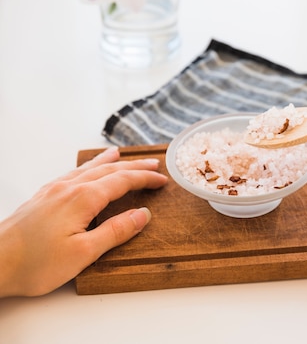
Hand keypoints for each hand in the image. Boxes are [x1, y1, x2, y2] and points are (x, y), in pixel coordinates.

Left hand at [0, 146, 167, 296]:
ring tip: (120, 154)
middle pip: (109, 171)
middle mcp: (68, 188)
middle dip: (133, 167)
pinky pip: (72, 173)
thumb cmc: (33, 263)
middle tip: (153, 166)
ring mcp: (53, 190)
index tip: (162, 180)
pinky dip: (87, 167)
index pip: (122, 181)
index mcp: (83, 199)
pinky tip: (85, 170)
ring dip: (110, 162)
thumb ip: (115, 231)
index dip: (145, 179)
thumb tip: (142, 215)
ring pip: (88, 169)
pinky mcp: (42, 197)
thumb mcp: (83, 253)